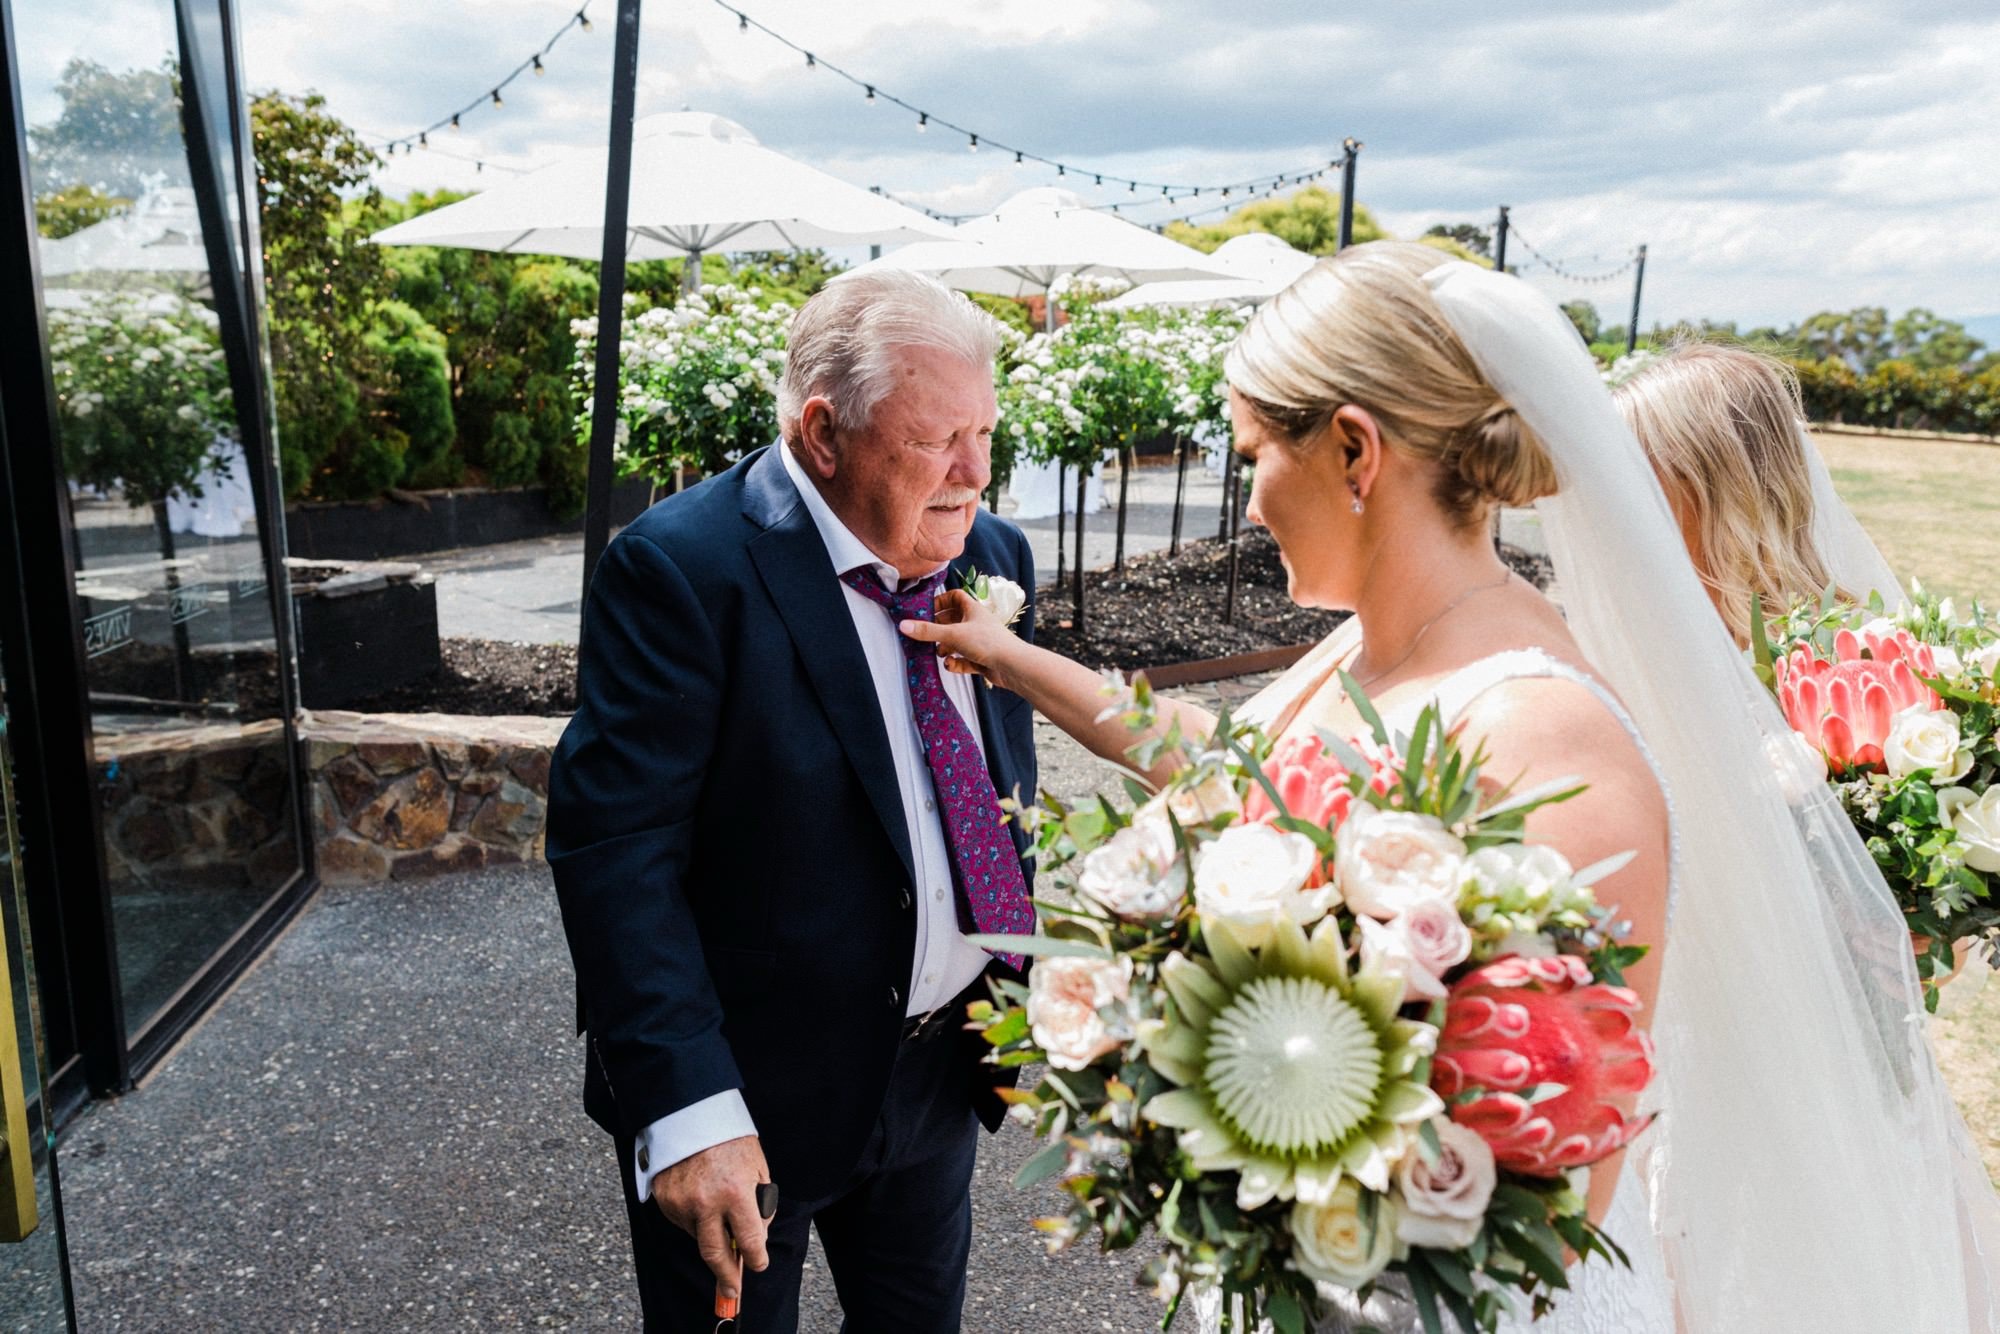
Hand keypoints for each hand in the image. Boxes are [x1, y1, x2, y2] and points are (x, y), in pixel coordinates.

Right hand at [650, 1134, 770, 1302]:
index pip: (749, 1240)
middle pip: (715, 1254)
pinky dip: (693, 1218)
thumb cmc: (729, 1139)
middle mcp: (706, 1201)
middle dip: (726, 1275)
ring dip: (710, 1234)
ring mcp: (681, 1202)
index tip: (758, 1264)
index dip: (756, 1258)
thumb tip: (756, 1239)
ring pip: (698, 1236)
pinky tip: (699, 1195)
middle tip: (731, 1289)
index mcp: (736, 1192)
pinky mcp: (664, 1199)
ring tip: (717, 1205)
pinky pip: (681, 1221)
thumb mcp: (757, 1167)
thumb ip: (759, 1205)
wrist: (691, 1113)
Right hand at [900, 589, 1020, 689]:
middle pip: (953, 621)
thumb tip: (903, 625)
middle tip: (927, 635)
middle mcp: (977, 624)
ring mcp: (980, 642)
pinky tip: (951, 665)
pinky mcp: (982, 659)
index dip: (940, 601)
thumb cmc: (988, 642)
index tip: (927, 611)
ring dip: (946, 647)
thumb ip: (927, 631)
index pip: (955, 597)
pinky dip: (956, 662)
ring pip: (958, 642)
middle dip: (939, 629)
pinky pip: (964, 659)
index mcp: (973, 610)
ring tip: (939, 652)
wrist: (1012, 666)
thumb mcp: (953, 634)